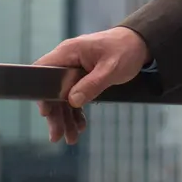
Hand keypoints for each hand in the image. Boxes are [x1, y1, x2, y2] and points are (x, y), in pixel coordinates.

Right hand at [33, 27, 149, 144]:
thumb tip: (72, 101)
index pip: (44, 70)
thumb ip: (92, 84)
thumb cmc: (125, 50)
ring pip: (63, 96)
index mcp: (69, 52)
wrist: (139, 43)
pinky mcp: (81, 77)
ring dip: (66, 118)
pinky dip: (76, 112)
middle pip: (52, 89)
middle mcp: (67, 60)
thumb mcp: (111, 68)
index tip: (46, 112)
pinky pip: (74, 96)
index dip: (42, 92)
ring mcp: (73, 69)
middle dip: (55, 114)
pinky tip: (80, 125)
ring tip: (71, 138)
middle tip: (57, 136)